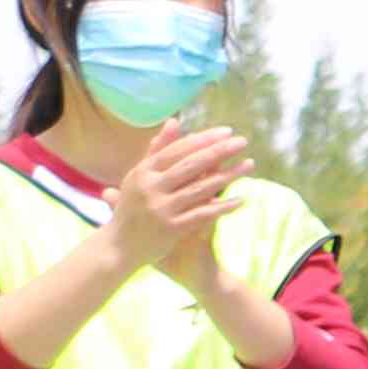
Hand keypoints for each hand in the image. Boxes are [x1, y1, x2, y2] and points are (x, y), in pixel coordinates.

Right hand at [104, 125, 250, 274]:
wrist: (118, 247)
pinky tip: (241, 199)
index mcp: (143, 172)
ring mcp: (161, 209)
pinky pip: (202, 215)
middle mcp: (151, 188)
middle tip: (243, 141)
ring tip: (249, 164)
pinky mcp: (171, 229)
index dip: (203, 140)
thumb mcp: (140, 176)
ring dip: (228, 176)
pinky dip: (222, 207)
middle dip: (219, 151)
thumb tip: (175, 121)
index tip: (226, 132)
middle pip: (191, 165)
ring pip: (200, 189)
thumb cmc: (132, 207)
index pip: (177, 150)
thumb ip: (158, 150)